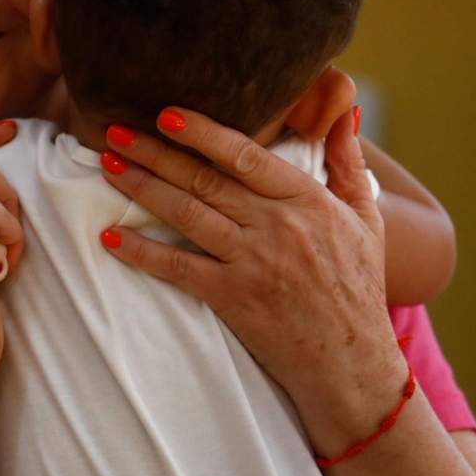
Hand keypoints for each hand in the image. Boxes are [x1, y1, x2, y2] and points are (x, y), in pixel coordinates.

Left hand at [99, 107, 407, 456]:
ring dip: (142, 187)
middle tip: (114, 130)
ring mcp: (254, 262)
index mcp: (308, 201)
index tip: (166, 113)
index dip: (203, 132)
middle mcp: (278, 226)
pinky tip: (110, 238)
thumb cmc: (358, 288)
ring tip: (107, 165)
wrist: (353, 367)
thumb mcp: (367, 220)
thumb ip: (348, 162)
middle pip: (205, 178)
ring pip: (186, 214)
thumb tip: (346, 108)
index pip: (246, 155)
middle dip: (154, 152)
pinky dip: (142, 252)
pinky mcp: (233, 298)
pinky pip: (178, 268)